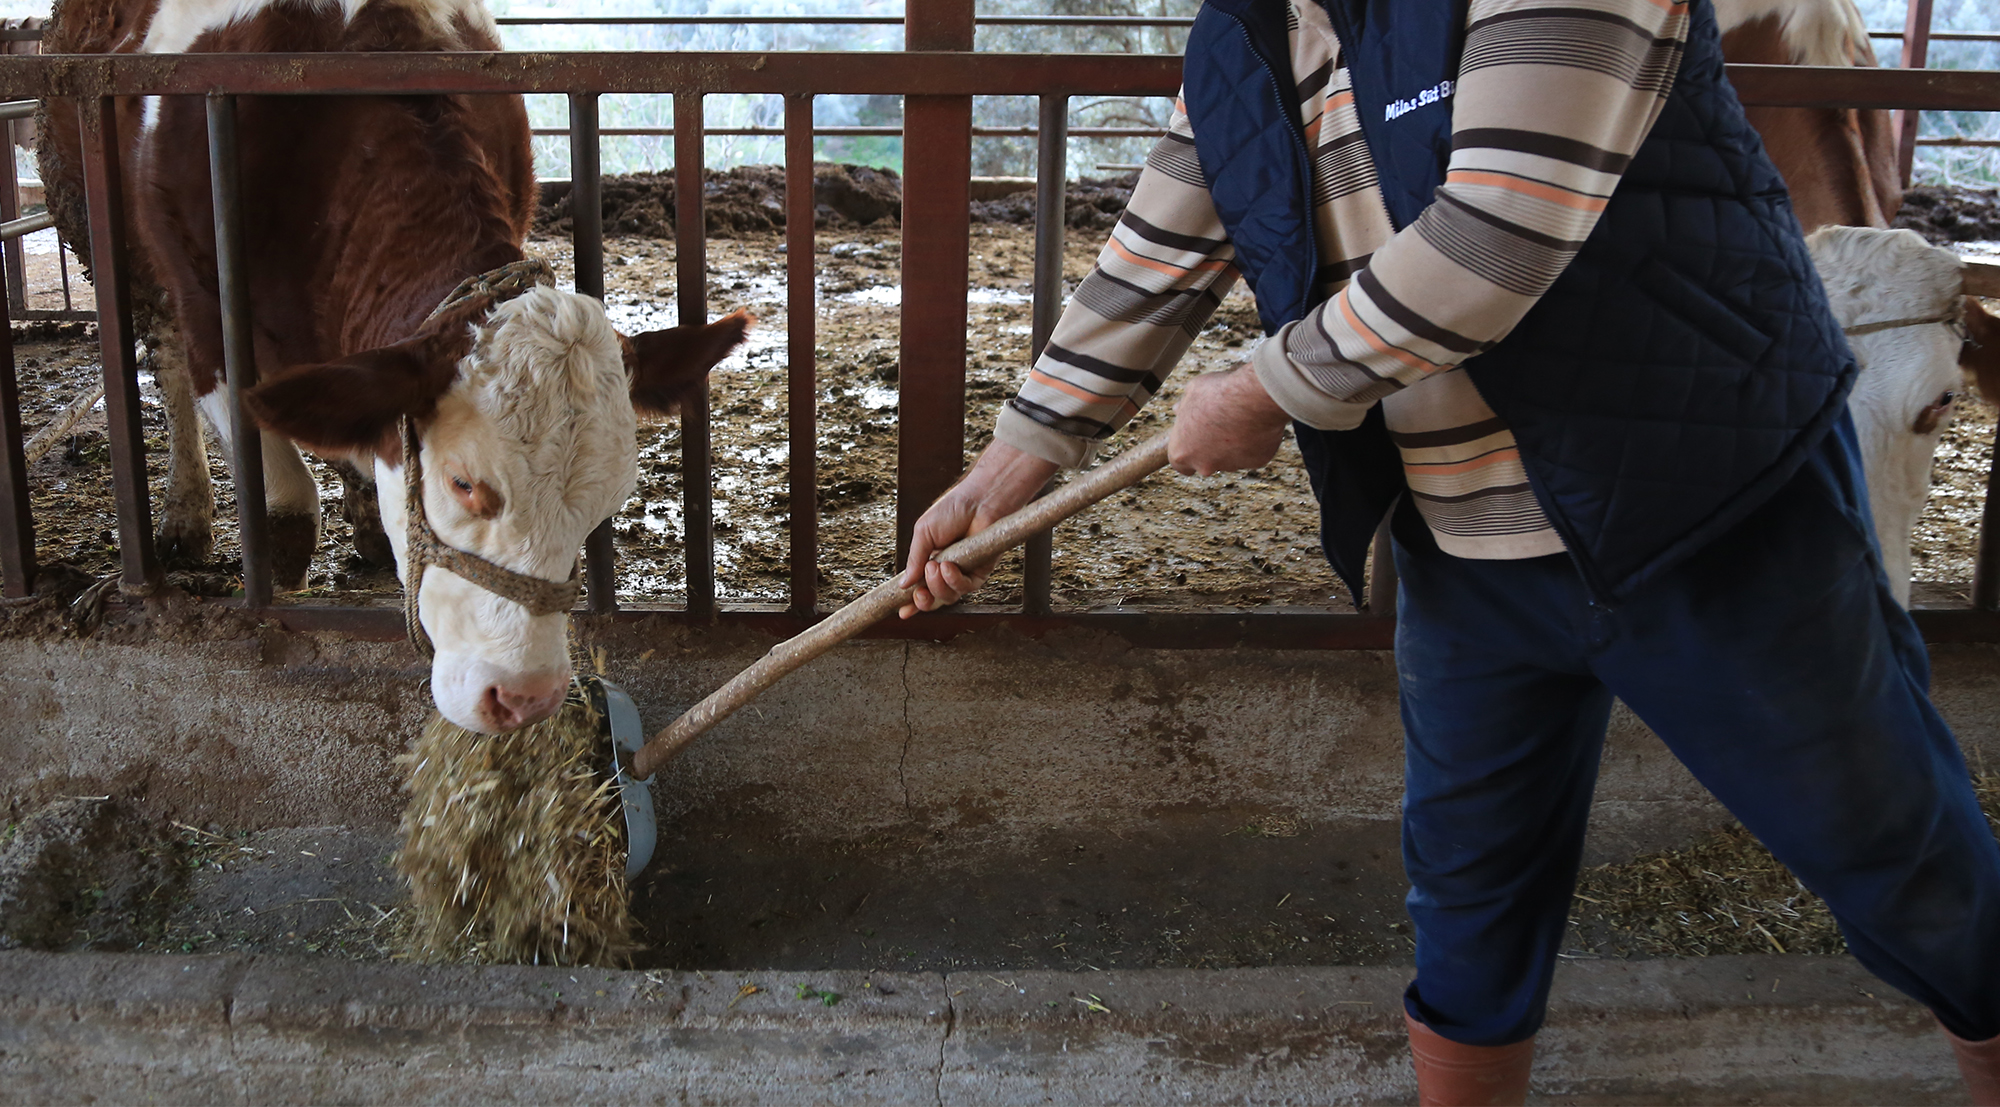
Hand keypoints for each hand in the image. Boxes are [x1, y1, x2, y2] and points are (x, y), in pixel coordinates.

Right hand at [896, 441, 1060, 617]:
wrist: (979, 500)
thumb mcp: (923, 534)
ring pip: (949, 596)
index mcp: (930, 560)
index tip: (902, 613)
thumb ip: (914, 560)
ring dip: (938, 586)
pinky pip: (967, 588)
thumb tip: (903, 585)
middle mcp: (947, 570)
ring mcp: (964, 572)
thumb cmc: (952, 510)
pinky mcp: (981, 572)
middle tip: (919, 594)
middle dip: (924, 601)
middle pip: (934, 599)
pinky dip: (955, 581)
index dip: (911, 602)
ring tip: (935, 566)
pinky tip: (949, 566)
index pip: (919, 587)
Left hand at [1169, 366, 1288, 475]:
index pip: (1179, 462)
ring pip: (1229, 458)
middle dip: (1210, 448)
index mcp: (1181, 452)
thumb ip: (1183, 407)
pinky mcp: (1254, 462)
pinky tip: (1254, 423)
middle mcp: (1204, 465)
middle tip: (1218, 426)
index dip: (1187, 449)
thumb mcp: (1192, 391)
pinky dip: (1252, 442)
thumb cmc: (1218, 394)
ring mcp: (1229, 466)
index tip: (1193, 439)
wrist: (1252, 398)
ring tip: (1238, 419)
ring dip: (1232, 443)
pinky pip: (1251, 453)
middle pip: (1204, 462)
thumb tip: (1179, 408)